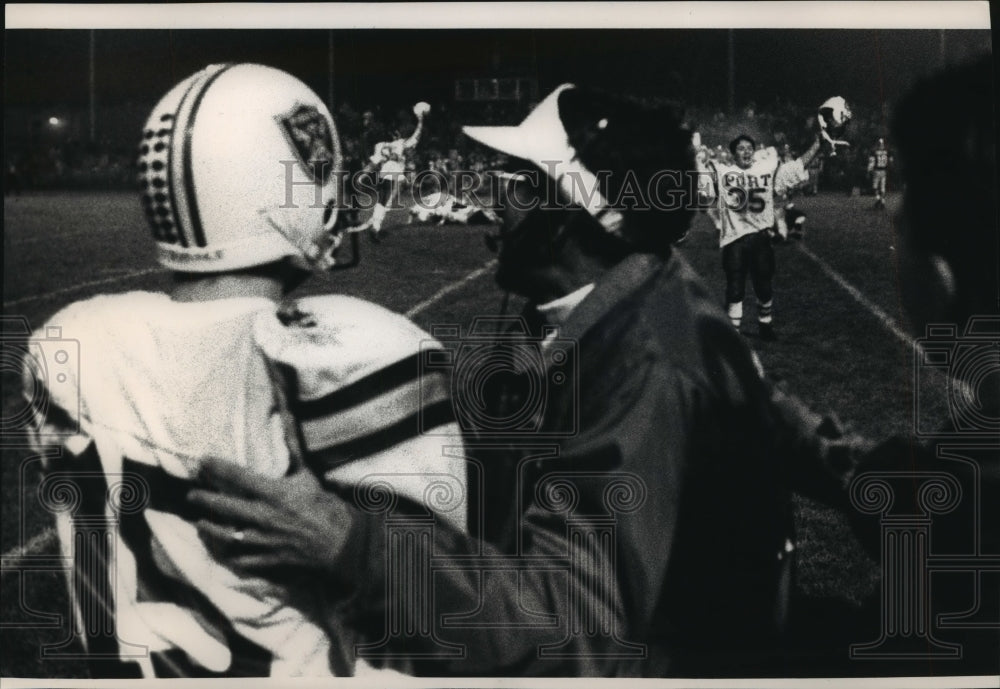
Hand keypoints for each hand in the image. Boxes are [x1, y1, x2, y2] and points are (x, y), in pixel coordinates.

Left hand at [187, 458, 352, 575]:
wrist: (340, 542)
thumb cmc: (325, 506)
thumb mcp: (308, 475)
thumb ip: (293, 449)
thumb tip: (288, 417)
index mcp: (274, 493)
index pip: (238, 477)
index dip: (217, 467)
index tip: (203, 461)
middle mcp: (264, 516)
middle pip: (225, 506)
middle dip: (205, 499)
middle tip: (191, 494)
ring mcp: (264, 539)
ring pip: (228, 535)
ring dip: (210, 528)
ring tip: (199, 522)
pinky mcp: (268, 557)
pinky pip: (243, 558)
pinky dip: (231, 554)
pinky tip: (222, 549)